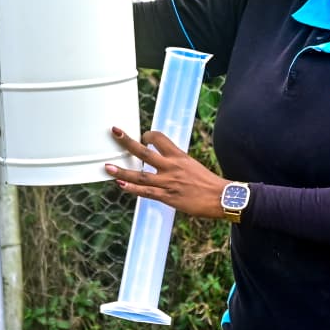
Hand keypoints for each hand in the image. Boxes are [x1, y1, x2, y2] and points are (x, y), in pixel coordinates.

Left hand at [105, 126, 227, 218]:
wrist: (223, 198)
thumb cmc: (209, 183)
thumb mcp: (192, 165)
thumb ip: (176, 162)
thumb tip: (165, 161)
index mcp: (179, 156)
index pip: (159, 138)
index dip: (148, 136)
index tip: (142, 137)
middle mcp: (171, 166)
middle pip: (144, 151)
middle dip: (127, 141)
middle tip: (114, 131)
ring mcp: (168, 182)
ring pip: (140, 174)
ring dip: (122, 170)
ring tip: (107, 166)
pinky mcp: (168, 197)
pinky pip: (146, 192)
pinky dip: (132, 188)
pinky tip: (120, 184)